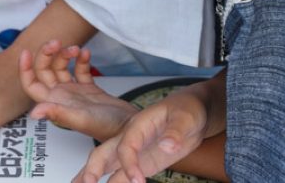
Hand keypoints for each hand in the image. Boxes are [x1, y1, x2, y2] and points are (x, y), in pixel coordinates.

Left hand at [20, 40, 136, 141]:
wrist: (132, 128)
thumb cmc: (108, 128)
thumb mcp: (81, 119)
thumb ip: (58, 113)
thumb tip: (34, 113)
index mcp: (55, 103)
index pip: (31, 85)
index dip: (25, 69)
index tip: (26, 51)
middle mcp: (61, 97)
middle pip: (45, 71)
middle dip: (47, 54)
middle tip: (57, 42)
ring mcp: (74, 92)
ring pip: (61, 67)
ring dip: (65, 55)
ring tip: (76, 48)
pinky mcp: (89, 89)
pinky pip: (79, 70)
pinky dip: (81, 60)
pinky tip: (86, 53)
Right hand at [73, 90, 209, 182]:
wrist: (194, 114)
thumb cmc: (187, 110)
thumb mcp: (186, 117)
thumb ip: (176, 131)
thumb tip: (168, 145)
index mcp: (138, 125)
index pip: (126, 145)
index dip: (129, 163)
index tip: (137, 180)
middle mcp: (130, 139)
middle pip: (104, 152)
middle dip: (92, 168)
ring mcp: (134, 153)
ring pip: (106, 165)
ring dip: (91, 176)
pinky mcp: (142, 164)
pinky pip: (122, 176)